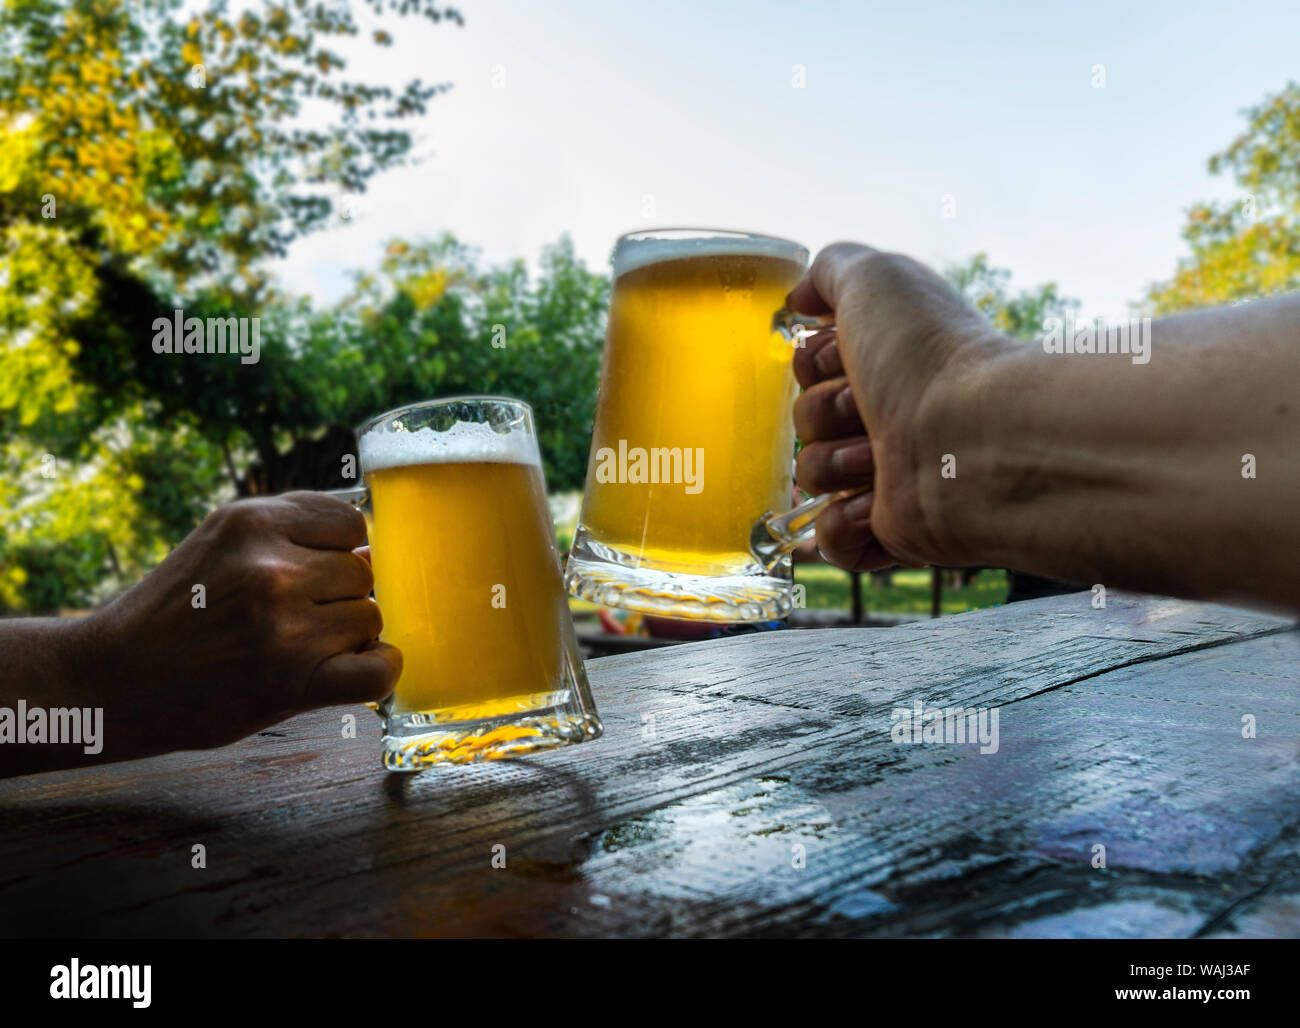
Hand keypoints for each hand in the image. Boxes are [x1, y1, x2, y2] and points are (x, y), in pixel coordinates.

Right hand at [71, 492, 400, 757]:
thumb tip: (372, 547)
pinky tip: (353, 670)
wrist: (112, 680)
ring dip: (346, 636)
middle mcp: (271, 568)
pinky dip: (378, 671)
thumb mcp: (221, 542)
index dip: (338, 552)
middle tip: (292, 620)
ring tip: (296, 648)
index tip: (310, 574)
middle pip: (362, 574)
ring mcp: (284, 625)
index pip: (351, 524)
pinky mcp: (293, 680)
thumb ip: (292, 531)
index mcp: (252, 521)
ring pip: (370, 618)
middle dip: (338, 597)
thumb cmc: (175, 612)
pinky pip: (378, 670)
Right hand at [790, 243, 1009, 571]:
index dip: (813, 362)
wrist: (977, 438)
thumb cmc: (929, 354)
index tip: (842, 356)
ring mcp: (891, 478)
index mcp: (889, 361)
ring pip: (810, 476)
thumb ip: (831, 269)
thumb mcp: (876, 277)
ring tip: (882, 456)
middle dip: (824, 412)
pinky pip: (831, 539)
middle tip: (869, 409)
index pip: (810, 366)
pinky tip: (874, 506)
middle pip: (804, 419)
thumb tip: (801, 297)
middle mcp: (891, 415)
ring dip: (834, 464)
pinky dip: (842, 524)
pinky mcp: (893, 535)